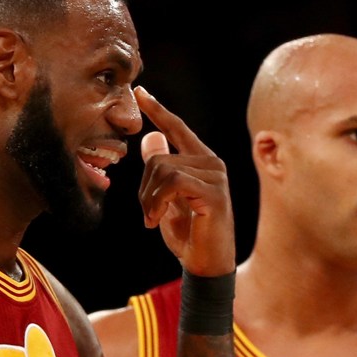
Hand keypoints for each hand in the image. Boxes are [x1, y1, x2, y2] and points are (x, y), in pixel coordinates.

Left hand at [134, 86, 235, 276]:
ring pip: (163, 169)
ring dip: (148, 199)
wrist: (205, 264)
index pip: (177, 128)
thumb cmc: (188, 233)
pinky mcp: (214, 193)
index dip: (158, 110)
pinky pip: (173, 183)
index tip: (140, 92)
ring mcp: (216, 177)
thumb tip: (150, 137)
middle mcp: (213, 163)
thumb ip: (160, 168)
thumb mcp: (166, 197)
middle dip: (144, 188)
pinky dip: (157, 202)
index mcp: (202, 161)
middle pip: (159, 157)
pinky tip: (156, 221)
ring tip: (152, 219)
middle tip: (147, 213)